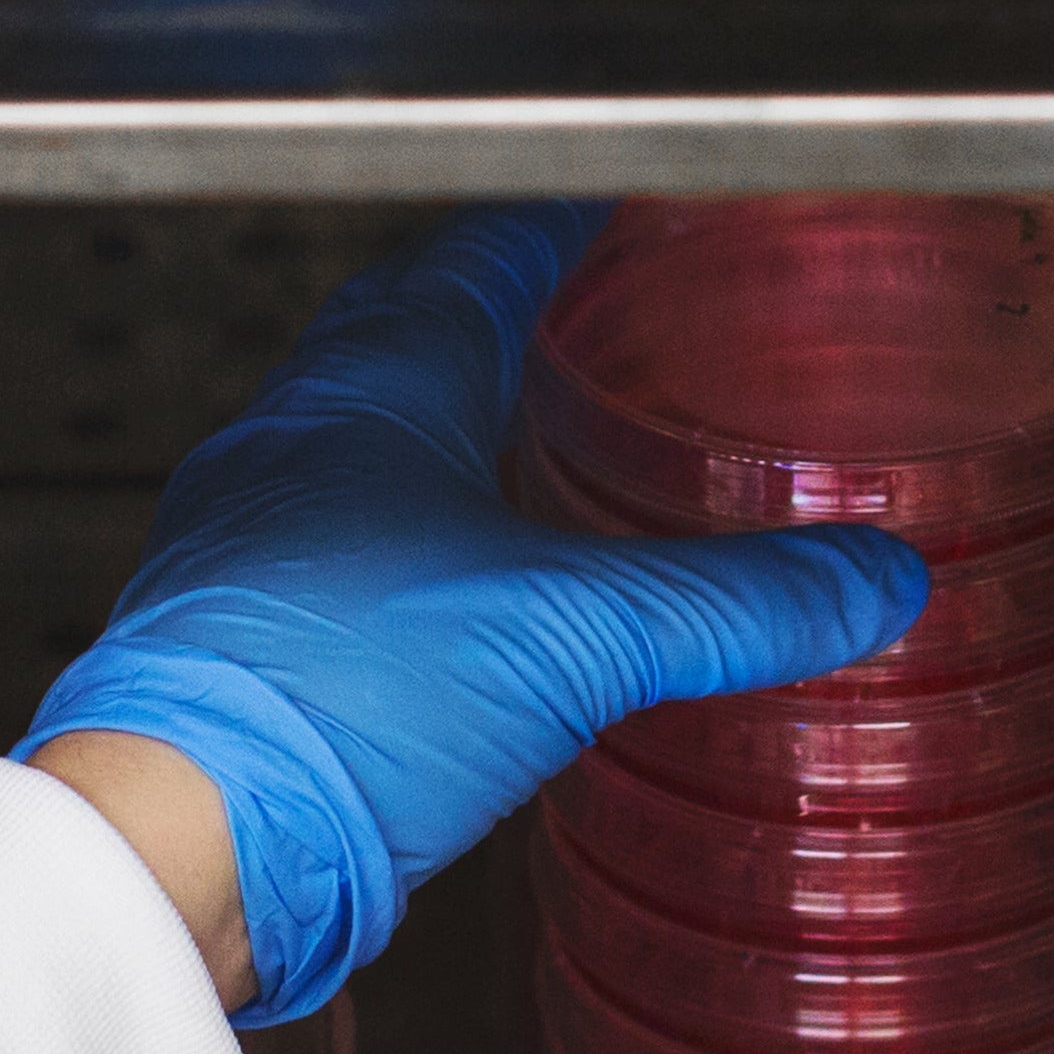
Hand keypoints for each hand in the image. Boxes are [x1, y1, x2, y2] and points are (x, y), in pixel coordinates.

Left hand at [16, 203, 929, 1024]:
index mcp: (376, 382)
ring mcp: (252, 528)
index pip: (484, 252)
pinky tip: (469, 590)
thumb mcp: (579, 635)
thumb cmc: (337, 698)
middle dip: (509, 314)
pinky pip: (340, 533)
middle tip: (598, 324)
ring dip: (457, 423)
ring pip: (368, 433)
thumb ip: (735, 604)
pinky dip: (416, 528)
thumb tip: (871, 578)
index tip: (633, 219)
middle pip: (412, 326)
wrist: (182, 833)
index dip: (569, 229)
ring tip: (549, 450)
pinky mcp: (242, 624)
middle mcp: (297, 433)